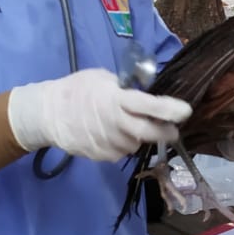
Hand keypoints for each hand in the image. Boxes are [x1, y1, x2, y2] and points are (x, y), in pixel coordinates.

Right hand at [7, 68, 191, 161]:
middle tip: (172, 129)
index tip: (185, 111)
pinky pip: (121, 151)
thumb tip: (147, 92)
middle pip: (150, 133)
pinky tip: (113, 133)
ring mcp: (108, 143)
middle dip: (166, 132)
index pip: (148, 105)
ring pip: (136, 144)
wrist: (48, 114)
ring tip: (127, 124)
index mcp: (116, 99)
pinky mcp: (101, 156)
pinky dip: (123, 143)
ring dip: (139, 137)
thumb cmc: (77, 90)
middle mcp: (115, 123)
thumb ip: (125, 87)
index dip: (168, 109)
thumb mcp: (103, 78)